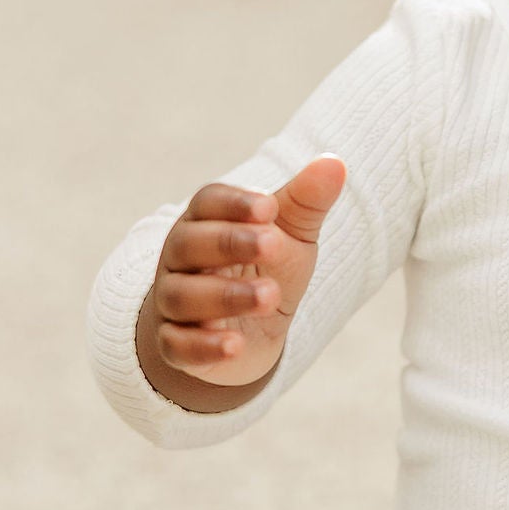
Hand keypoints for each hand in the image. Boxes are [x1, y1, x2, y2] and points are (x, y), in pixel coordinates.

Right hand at [139, 157, 346, 389]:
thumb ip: (307, 200)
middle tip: (274, 244)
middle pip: (187, 243)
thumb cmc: (265, 267)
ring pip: (182, 295)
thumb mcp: (290, 234)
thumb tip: (334, 163)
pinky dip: (204, 346)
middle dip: (230, 242)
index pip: (207, 202)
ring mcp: (173, 301)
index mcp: (206, 220)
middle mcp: (181, 257)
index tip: (270, 207)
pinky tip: (235, 344)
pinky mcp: (174, 344)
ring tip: (271, 296)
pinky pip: (177, 345)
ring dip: (226, 296)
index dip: (235, 203)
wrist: (250, 329)